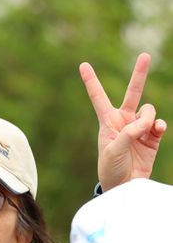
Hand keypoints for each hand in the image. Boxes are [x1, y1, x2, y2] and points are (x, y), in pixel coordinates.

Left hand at [79, 52, 166, 189]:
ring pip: (149, 110)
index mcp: (108, 121)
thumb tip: (147, 122)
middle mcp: (124, 120)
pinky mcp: (152, 137)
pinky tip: (156, 130)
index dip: (91, 81)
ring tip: (143, 132)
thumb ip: (128, 134)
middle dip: (140, 73)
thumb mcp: (113, 151)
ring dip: (148, 118)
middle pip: (133, 92)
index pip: (99, 97)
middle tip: (145, 55)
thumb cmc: (111, 169)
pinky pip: (159, 123)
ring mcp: (140, 127)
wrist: (123, 187)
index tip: (83, 64)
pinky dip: (159, 125)